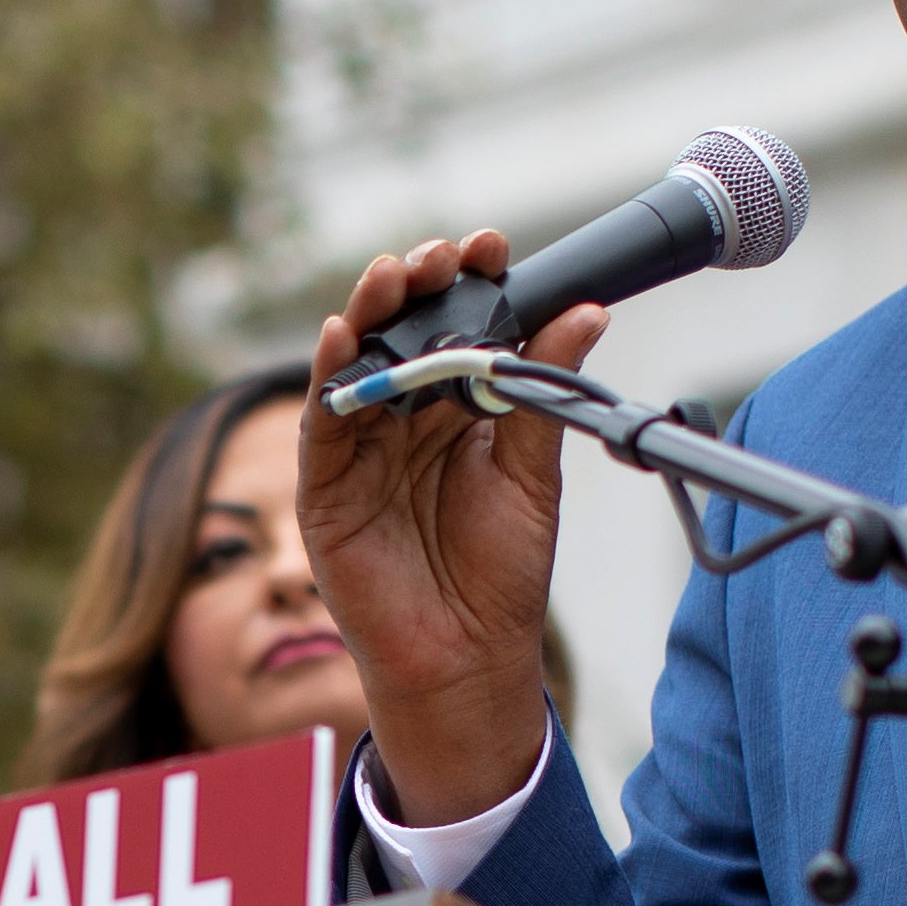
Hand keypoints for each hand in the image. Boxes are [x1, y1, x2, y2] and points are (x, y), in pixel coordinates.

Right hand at [292, 236, 615, 824]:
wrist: (470, 658)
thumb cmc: (499, 574)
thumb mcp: (531, 472)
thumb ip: (541, 391)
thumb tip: (585, 311)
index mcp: (454, 411)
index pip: (456, 329)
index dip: (470, 285)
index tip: (494, 247)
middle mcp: (402, 421)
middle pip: (400, 334)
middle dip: (416, 286)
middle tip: (442, 255)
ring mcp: (361, 453)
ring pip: (356, 366)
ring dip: (369, 314)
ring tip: (392, 276)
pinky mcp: (325, 491)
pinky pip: (322, 425)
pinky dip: (327, 378)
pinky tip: (341, 338)